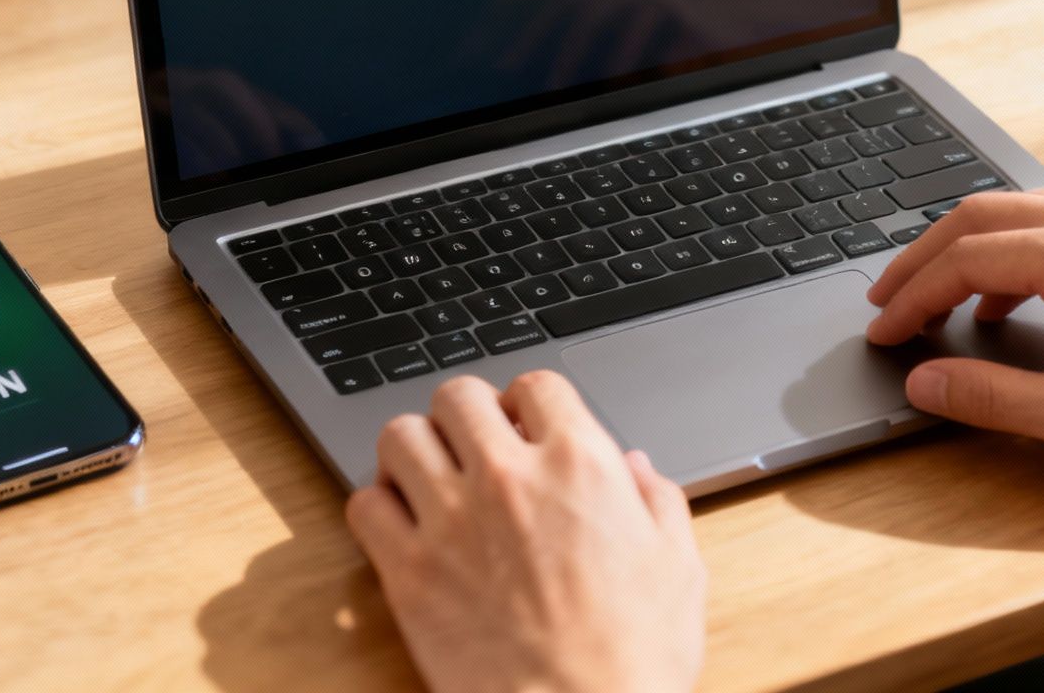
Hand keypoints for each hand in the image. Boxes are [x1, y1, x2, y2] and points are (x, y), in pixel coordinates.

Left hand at [344, 371, 704, 692]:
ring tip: (431, 475)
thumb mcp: (678, 568)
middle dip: (467, 414)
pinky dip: (378, 505)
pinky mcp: (408, 571)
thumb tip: (636, 466)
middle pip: (458, 395)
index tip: (526, 424)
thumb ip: (658, 501)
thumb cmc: (633, 659)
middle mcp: (509, 478)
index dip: (530, 402)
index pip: (536, 385)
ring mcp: (451, 521)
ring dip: (415, 448)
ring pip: (400, 435)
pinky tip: (403, 523)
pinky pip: (365, 504)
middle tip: (474, 444)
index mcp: (579, 466)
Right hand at [864, 189, 1043, 481]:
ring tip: (939, 296)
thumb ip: (991, 396)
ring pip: (1023, 208)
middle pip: (984, 213)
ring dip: (971, 247)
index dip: (913, 296)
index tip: (884, 329)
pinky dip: (1019, 248)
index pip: (966, 257)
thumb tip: (924, 383)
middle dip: (925, 257)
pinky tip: (1012, 294)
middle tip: (889, 299)